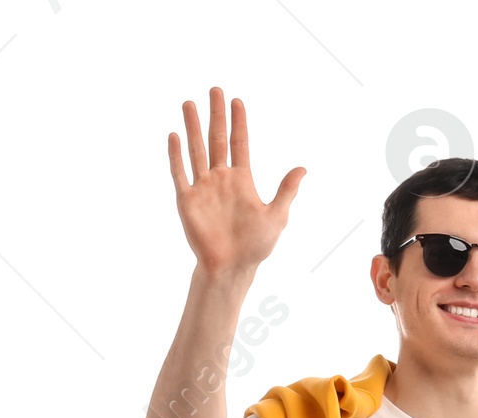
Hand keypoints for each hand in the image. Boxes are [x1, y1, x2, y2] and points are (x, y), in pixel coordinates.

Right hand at [167, 88, 303, 279]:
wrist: (231, 267)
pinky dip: (176, 155)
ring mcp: (203, 188)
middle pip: (216, 140)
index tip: (237, 101)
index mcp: (241, 181)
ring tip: (189, 103)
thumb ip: (287, 190)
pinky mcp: (187, 200)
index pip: (239, 144)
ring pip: (196, 150)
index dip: (238, 123)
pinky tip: (174, 135)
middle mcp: (220, 179)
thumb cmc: (255, 246)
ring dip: (192, 127)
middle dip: (215, 115)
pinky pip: (180, 173)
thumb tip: (303, 168)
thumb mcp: (277, 216)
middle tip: (215, 89)